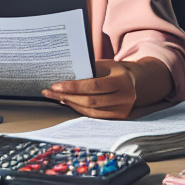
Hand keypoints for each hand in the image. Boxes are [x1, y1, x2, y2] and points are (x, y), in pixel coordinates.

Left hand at [42, 58, 172, 118]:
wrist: (134, 81)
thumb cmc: (114, 70)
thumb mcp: (105, 65)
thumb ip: (88, 70)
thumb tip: (62, 75)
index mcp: (123, 80)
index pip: (94, 86)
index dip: (74, 87)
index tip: (56, 85)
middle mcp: (126, 97)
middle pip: (91, 101)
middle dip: (68, 97)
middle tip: (50, 92)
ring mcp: (123, 110)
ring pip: (91, 112)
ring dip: (71, 105)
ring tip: (56, 97)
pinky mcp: (119, 118)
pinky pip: (95, 117)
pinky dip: (79, 110)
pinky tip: (69, 103)